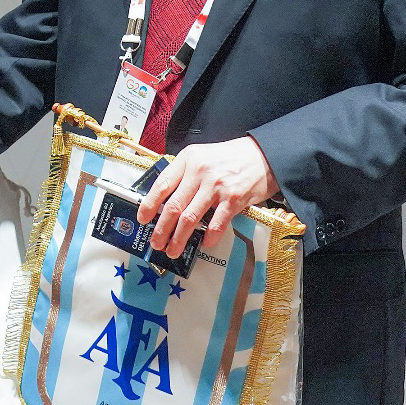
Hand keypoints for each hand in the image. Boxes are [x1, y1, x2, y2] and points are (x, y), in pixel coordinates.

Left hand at [135, 136, 278, 258]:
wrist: (262, 155)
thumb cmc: (229, 158)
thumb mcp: (201, 156)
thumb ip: (184, 174)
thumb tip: (165, 201)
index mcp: (188, 160)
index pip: (162, 185)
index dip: (149, 205)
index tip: (143, 219)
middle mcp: (200, 172)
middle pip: (174, 206)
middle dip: (162, 229)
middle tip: (156, 242)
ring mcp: (216, 186)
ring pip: (190, 218)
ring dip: (179, 238)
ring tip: (173, 249)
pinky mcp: (234, 198)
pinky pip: (217, 223)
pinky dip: (209, 236)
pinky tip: (204, 243)